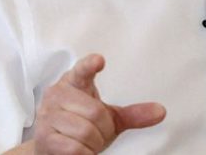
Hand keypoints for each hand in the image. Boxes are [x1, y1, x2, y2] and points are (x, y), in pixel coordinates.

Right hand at [32, 54, 164, 153]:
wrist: (51, 148)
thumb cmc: (80, 128)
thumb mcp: (108, 118)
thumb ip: (132, 114)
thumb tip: (161, 111)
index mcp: (74, 83)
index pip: (82, 71)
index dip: (89, 65)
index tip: (99, 60)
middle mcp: (57, 94)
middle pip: (95, 113)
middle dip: (102, 131)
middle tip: (96, 135)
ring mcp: (48, 115)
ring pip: (86, 132)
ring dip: (93, 145)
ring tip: (85, 143)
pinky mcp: (44, 136)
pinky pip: (75, 148)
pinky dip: (85, 154)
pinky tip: (79, 151)